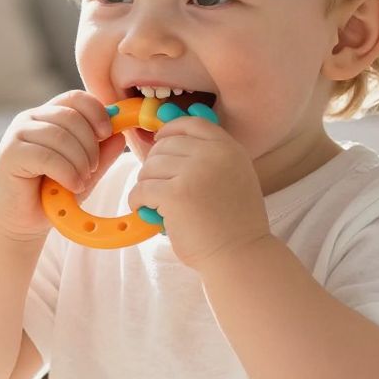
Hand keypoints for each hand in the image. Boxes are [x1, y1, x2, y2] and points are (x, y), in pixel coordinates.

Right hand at [0, 90, 126, 242]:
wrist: (21, 222)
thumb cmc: (51, 195)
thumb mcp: (84, 173)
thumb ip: (101, 154)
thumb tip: (121, 135)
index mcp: (48, 116)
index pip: (76, 98)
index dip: (96, 112)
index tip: (107, 134)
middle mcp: (30, 119)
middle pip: (71, 115)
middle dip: (90, 144)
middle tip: (93, 169)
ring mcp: (18, 134)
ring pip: (60, 136)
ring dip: (79, 161)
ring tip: (81, 181)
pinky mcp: (10, 154)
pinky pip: (47, 155)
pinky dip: (66, 172)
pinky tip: (72, 186)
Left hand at [127, 115, 270, 271]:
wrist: (241, 255)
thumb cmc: (233, 223)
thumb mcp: (234, 177)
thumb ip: (210, 157)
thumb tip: (168, 140)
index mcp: (229, 148)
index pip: (190, 123)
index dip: (169, 131)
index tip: (160, 143)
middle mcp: (213, 154)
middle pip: (165, 145)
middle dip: (154, 165)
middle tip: (156, 186)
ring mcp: (194, 173)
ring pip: (149, 166)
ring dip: (146, 184)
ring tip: (154, 202)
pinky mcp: (176, 194)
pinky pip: (142, 189)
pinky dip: (137, 200)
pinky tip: (145, 210)